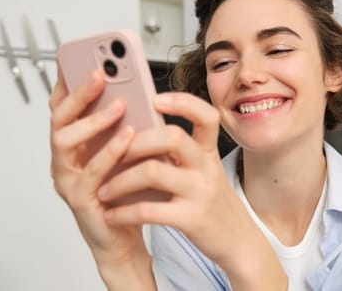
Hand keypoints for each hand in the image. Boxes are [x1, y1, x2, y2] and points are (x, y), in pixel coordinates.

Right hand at [48, 69, 152, 288]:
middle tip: (101, 73)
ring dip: (92, 120)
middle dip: (78, 93)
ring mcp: (67, 180)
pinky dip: (109, 152)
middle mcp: (63, 159)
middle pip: (58, 119)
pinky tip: (127, 137)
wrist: (126, 234)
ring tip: (119, 105)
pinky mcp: (80, 200)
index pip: (62, 107)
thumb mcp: (126, 150)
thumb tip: (136, 89)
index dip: (66, 81)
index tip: (78, 56)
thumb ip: (124, 124)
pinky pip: (90, 173)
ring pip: (65, 142)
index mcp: (72, 144)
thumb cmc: (125, 190)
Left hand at [95, 92, 286, 289]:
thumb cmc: (212, 205)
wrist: (239, 243)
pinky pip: (149, 210)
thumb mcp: (204, 173)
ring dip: (120, 180)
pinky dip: (124, 213)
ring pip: (153, 171)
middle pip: (171, 137)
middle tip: (110, 152)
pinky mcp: (192, 219)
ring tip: (103, 189)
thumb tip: (137, 134)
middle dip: (134, 142)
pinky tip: (111, 216)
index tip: (155, 99)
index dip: (182, 102)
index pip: (205, 115)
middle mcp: (206, 168)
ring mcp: (200, 193)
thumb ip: (180, 154)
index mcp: (208, 152)